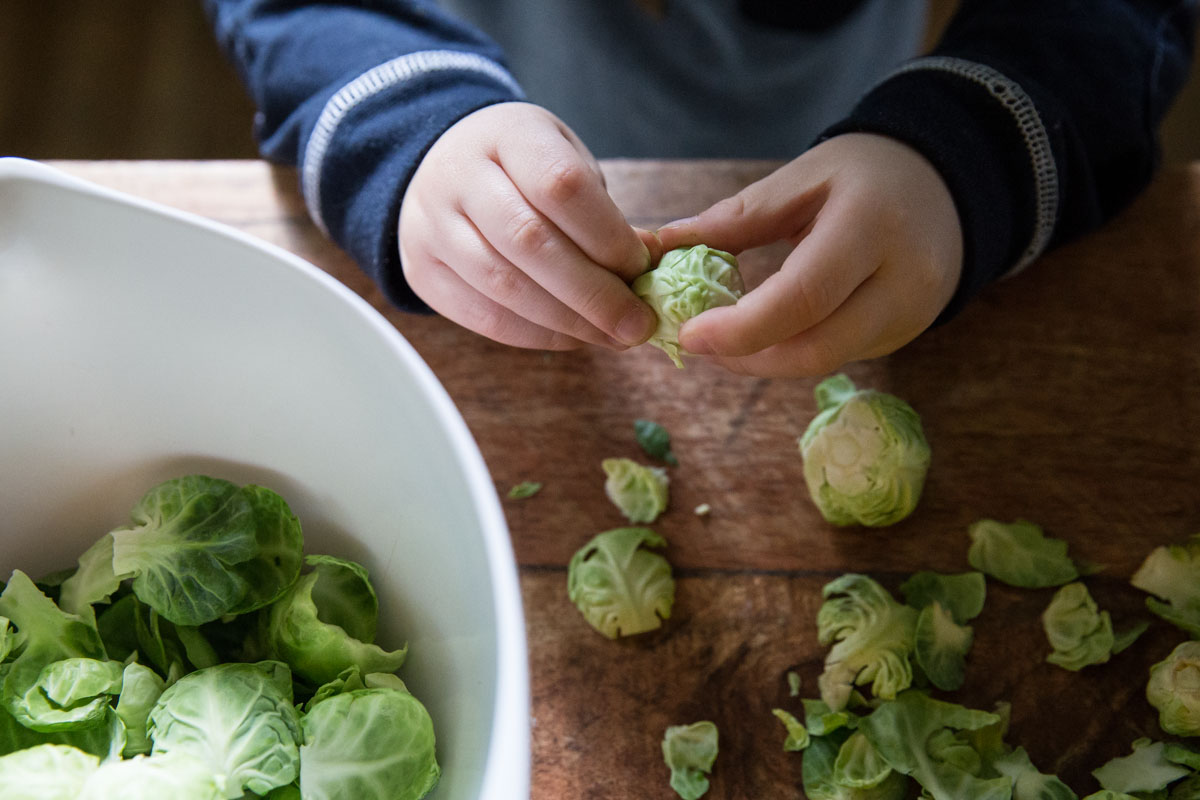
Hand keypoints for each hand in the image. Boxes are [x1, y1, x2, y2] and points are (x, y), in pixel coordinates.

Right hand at [397, 102, 658, 349]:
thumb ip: (602, 211)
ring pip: (504, 286)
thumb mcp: (564, 160)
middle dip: (593, 293)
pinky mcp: (423, 271)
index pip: (560, 185)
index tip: (642, 270)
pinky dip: (536, 336)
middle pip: (530, 241)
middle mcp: (459, 176)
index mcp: (507, 134)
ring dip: (568, 322)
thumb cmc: (521, 166)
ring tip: (612, 338)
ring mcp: (432, 226)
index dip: (607, 236)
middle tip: (637, 325)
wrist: (439, 166)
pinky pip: (483, 317)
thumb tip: (648, 268)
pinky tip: (573, 337)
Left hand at [656, 133, 962, 376]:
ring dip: (762, 358)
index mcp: (872, 227)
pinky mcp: (901, 338)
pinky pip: (836, 355)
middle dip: (744, 355)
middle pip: (814, 348)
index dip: (740, 327)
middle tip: (694, 340)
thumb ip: (735, 218)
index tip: (687, 333)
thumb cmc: (867, 174)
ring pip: (823, 361)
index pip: (803, 297)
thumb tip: (661, 245)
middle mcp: (901, 282)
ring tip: (719, 334)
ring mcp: (909, 317)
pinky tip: (762, 331)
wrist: (949, 185)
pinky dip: (789, 350)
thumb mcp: (803, 178)